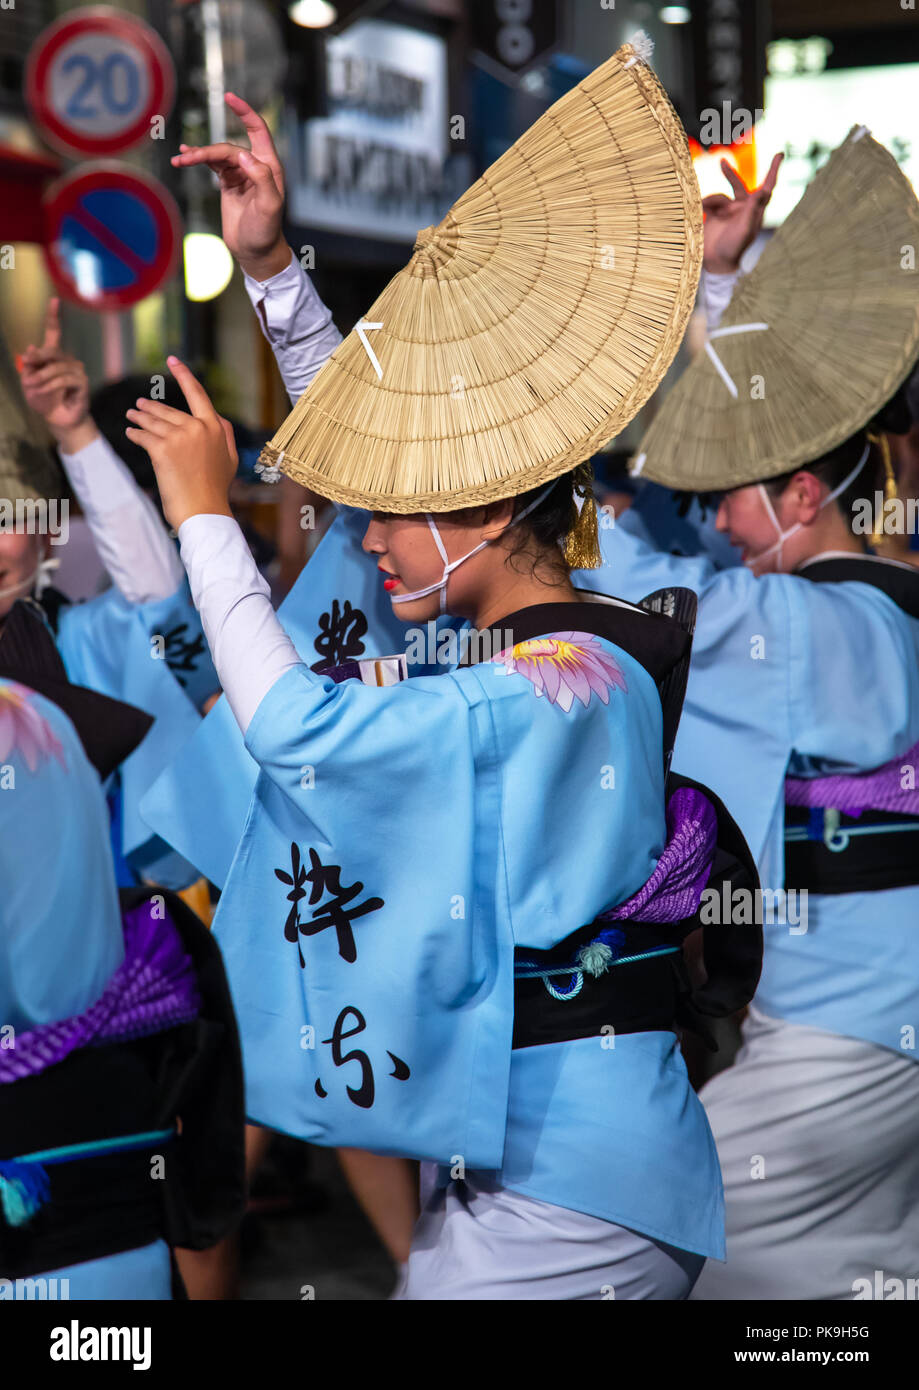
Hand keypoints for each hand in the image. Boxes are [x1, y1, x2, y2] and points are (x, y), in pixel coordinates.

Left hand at [19, 299, 96, 451]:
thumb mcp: (29, 381)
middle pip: (53, 350)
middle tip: (26, 368)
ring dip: (41, 378)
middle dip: (38, 358)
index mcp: (54, 356)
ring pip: (57, 368)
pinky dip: (51, 385)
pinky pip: (64, 379)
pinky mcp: (82, 383)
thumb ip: (29, 365)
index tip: (54, 301)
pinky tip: (44, 391)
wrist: (57, 419)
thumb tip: (31, 347)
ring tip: (32, 387)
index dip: (53, 316)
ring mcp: (76, 371)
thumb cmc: (44, 399)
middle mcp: (67, 360)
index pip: (54, 332)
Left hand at [125, 358, 237, 530]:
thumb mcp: (229, 459)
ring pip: (153, 422)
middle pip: (168, 411)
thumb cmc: (216, 489)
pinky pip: (143, 436)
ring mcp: (180, 438)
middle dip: (150, 407)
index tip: (172, 359)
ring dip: (139, 417)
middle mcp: (198, 427)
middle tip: (138, 405)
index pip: (197, 393)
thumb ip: (225, 435)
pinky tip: (130, 432)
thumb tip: (218, 418)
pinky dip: (135, 433)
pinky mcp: (163, 450)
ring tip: (131, 415)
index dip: (183, 374)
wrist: (204, 511)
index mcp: (215, 427)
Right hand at [171, 93, 289, 280]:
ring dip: (198, 156)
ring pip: (217, 156)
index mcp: (269, 166)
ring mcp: (241, 174)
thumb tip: (244, 155)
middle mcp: (256, 166)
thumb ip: (261, 178)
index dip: (245, 112)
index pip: (258, 130)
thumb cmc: (266, 231)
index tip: (230, 97)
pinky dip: (198, 160)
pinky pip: (212, 165)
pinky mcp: (228, 183)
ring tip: (180, 161)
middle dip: (207, 151)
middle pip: (228, 148)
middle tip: (187, 159)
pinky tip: (184, 156)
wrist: (256, 251)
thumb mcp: (269, 206)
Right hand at [702, 153, 782, 274]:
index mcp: (755, 212)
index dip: (773, 170)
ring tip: (704, 209)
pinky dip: (705, 206)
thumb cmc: (733, 249)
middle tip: (722, 162)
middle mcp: (743, 210)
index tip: (779, 154)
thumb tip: (764, 190)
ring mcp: (728, 212)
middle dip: (729, 174)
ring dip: (712, 200)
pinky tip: (701, 212)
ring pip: (720, 196)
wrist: (715, 263)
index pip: (766, 188)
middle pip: (738, 186)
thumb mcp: (744, 229)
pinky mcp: (715, 216)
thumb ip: (753, 209)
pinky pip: (710, 203)